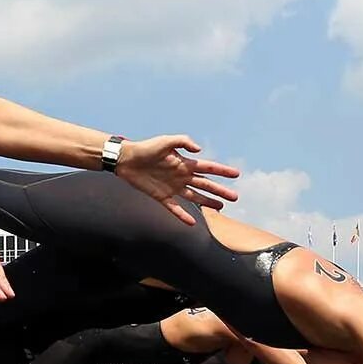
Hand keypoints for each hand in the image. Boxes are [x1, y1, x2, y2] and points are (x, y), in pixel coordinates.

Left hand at [115, 136, 239, 225]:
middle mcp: (181, 176)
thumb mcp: (165, 141)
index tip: (236, 174)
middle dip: (220, 191)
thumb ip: (183, 142)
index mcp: (184, 163)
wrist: (126, 160)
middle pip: (205, 185)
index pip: (208, 167)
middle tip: (235, 197)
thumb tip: (199, 150)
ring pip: (194, 197)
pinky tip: (192, 223)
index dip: (222, 171)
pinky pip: (174, 208)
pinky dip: (183, 215)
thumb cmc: (145, 148)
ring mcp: (172, 187)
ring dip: (208, 202)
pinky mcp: (161, 196)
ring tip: (221, 207)